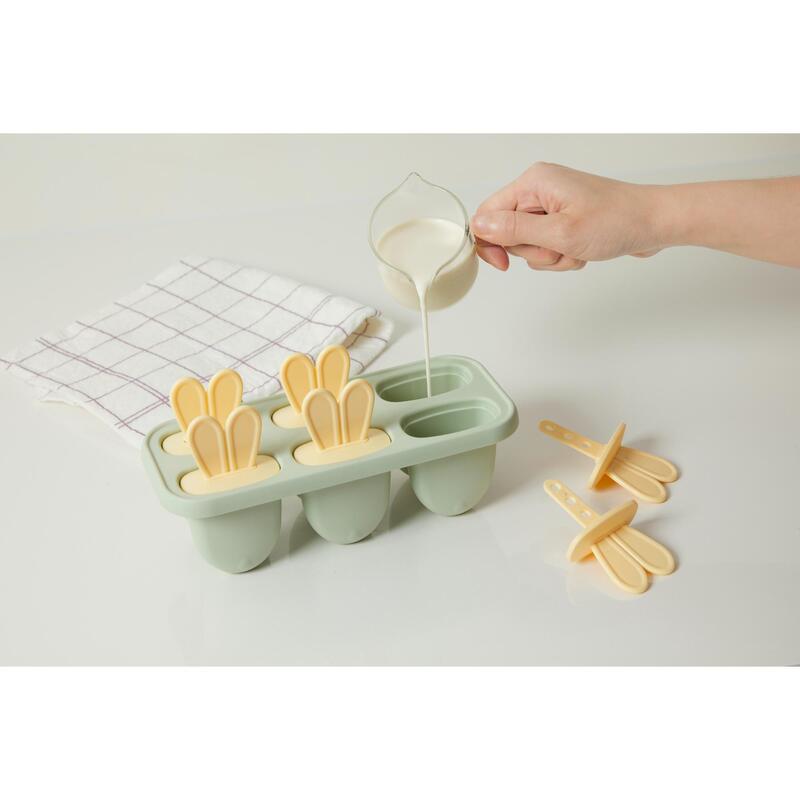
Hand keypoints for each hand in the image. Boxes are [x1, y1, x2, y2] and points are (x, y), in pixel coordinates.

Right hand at [471, 162, 665, 270]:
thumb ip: (515, 231)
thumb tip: (478, 226)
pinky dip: (561, 256)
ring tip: (576, 250)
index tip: (505, 265)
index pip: (487, 214)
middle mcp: (540, 190)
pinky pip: (547, 246)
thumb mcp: (560, 233)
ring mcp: (553, 205)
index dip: (490, 243)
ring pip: (528, 245)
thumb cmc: (617, 221)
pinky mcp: (564, 218)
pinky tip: (582, 251)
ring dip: (550, 257)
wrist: (656, 223)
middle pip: (507, 233)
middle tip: (559, 248)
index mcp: (534, 182)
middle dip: (531, 251)